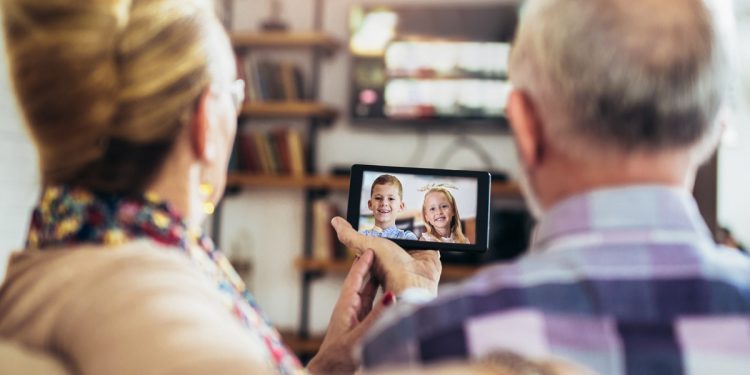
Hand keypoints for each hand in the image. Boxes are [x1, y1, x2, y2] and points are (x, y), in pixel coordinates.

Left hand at [307, 249, 394, 374]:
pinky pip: (371, 306)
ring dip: (375, 281)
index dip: (362, 264)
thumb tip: (392, 295)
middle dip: (369, 268)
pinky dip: (379, 296)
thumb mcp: (360, 335)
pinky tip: (387, 293)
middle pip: (361, 283)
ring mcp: (355, 318)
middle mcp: (350, 309)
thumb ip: (376, 316)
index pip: (355, 280)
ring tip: (385, 267)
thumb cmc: (340, 357)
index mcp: (345, 307)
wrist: (331, 372)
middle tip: (380, 252)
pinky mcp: (360, 326)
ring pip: (367, 294)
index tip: (370, 249)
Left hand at [331, 217, 441, 295]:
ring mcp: (414, 261)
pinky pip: (431, 245)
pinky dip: (431, 238)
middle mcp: (396, 262)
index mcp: (378, 261)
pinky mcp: (430, 260)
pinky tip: (429, 230)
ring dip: (415, 234)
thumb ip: (350, 235)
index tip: (378, 221)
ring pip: (415, 243)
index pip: (375, 244)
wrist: (416, 284)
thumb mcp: (366, 245)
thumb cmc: (389, 270)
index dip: (377, 234)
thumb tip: (335, 221)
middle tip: (399, 218)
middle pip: (396, 241)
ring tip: (415, 222)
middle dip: (399, 232)